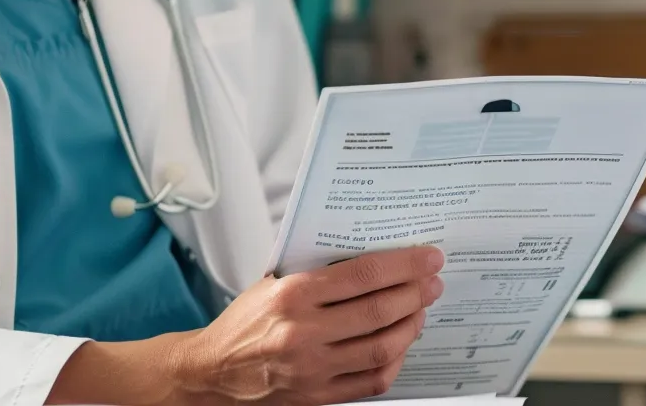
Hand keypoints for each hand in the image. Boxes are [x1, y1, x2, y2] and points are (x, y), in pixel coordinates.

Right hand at [171, 246, 445, 404]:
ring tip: (419, 311)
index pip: (364, 274)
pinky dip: (394, 360)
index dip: (404, 265)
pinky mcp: (318, 396)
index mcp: (292, 295)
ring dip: (411, 326)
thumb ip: (317, 271)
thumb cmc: (245, 324)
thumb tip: (374, 254)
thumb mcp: (273, 283)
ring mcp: (312, 369)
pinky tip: (399, 345)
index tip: (428, 259)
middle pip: (379, 310)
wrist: (212, 373)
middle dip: (416, 293)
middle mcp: (303, 333)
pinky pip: (372, 380)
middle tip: (433, 284)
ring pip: (382, 347)